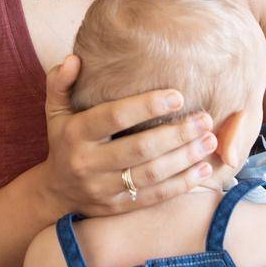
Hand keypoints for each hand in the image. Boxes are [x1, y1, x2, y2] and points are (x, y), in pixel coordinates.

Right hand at [39, 54, 218, 216]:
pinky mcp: (118, 207)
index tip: (177, 96)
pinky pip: (154, 197)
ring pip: (151, 175)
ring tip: (210, 141)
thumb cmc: (64, 141)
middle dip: (176, 134)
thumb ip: (60, 82)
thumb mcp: (55, 110)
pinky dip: (182, 184)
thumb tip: (74, 59)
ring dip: (185, 158)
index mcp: (76, 134)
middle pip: (139, 149)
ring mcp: (104, 189)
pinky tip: (203, 169)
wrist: (55, 193)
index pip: (114, 117)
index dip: (146, 106)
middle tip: (205, 119)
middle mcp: (89, 163)